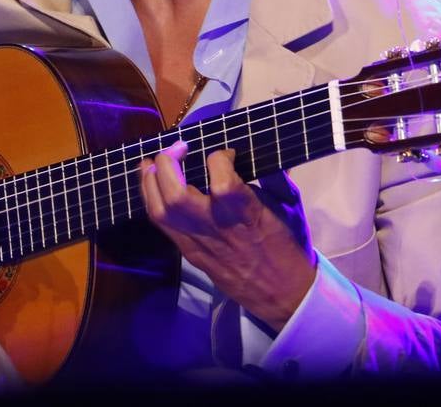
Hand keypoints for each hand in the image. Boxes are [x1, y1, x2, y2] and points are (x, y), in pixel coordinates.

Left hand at [139, 141, 315, 330]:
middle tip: (178, 148)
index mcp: (247, 214)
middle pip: (177, 196)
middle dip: (168, 163)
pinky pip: (160, 224)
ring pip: (160, 211)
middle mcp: (217, 228)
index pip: (222, 180)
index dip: (219, 156)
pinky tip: (153, 182)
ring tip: (154, 161)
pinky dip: (151, 198)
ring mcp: (198, 242)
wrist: (282, 293)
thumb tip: (262, 146)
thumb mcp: (290, 205)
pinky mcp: (188, 253)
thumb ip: (274, 174)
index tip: (226, 154)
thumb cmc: (289, 245)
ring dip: (150, 180)